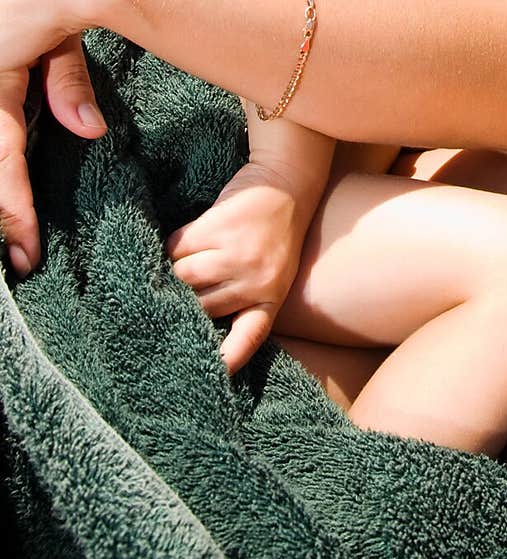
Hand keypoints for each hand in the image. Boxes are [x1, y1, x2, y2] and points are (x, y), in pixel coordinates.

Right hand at [0, 38, 105, 278]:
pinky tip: (10, 202)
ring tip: (10, 236)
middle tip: (17, 258)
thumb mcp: (58, 40)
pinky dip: (3, 164)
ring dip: (1, 192)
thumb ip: (67, 85)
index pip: (1, 158)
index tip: (26, 253)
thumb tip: (88, 131)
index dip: (13, 210)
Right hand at [166, 162, 309, 373]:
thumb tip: (192, 316)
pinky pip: (178, 246)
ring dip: (173, 269)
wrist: (287, 183)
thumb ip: (243, 296)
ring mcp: (236, 254)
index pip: (249, 338)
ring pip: (183, 277)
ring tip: (181, 260)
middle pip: (199, 306)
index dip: (229, 358)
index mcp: (270, 298)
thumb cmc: (273, 234)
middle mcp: (255, 281)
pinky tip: (185, 238)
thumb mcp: (273, 274)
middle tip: (167, 294)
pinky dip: (174, 244)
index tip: (213, 375)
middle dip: (181, 300)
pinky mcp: (218, 226)